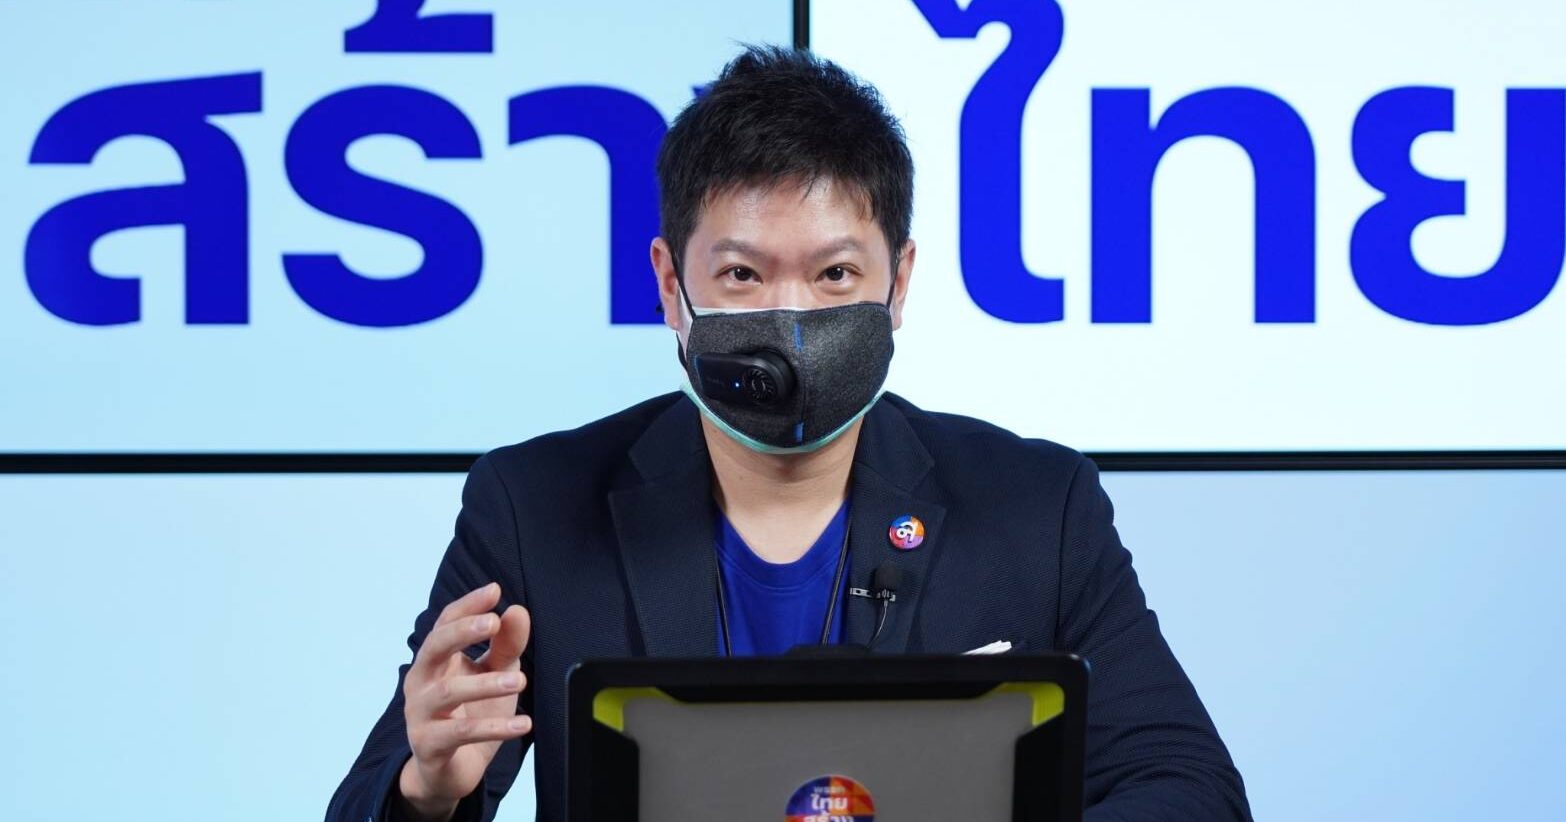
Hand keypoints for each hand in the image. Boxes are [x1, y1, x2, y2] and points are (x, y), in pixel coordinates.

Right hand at [397, 582, 531, 819]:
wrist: (449, 770)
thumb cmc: (471, 713)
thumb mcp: (494, 674)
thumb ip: (505, 645)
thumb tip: (517, 610)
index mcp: (435, 659)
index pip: (445, 623)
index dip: (467, 605)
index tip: (494, 590)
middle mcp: (421, 681)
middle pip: (434, 647)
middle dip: (462, 631)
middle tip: (493, 622)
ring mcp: (420, 713)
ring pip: (449, 692)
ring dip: (486, 685)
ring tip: (521, 681)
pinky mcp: (429, 744)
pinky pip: (460, 734)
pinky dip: (494, 728)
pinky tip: (523, 724)